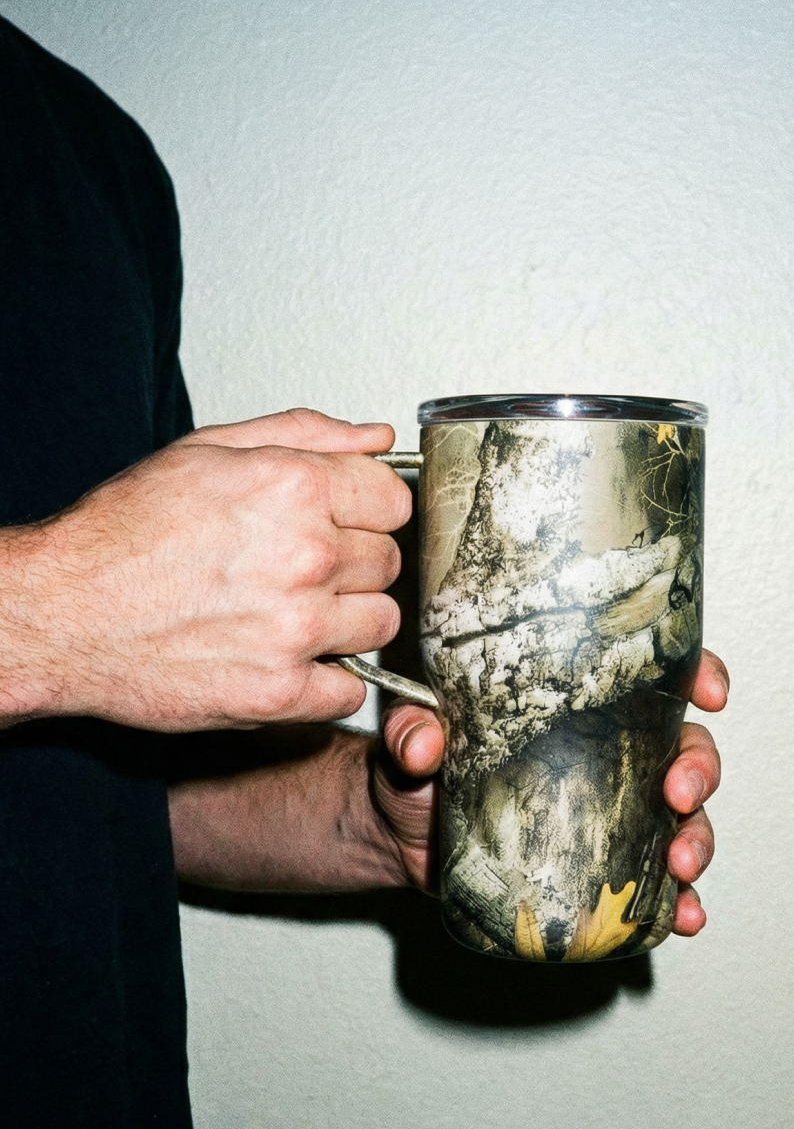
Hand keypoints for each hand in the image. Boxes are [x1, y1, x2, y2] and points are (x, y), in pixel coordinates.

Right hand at [0, 409, 410, 730]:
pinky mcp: (281, 692)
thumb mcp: (208, 451)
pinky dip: (329, 682)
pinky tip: (290, 660)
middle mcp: (305, 556)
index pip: (395, 501)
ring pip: (382, 623)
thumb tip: (379, 437)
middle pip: (389, 562)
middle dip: (356, 564)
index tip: (346, 522)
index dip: (369, 511)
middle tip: (303, 569)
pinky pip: (353, 691)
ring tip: (296, 614)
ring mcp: (296, 629)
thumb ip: (306, 436)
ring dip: (349, 621)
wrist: (62, 613)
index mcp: (293, 488)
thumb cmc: (125, 534)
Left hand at [373, 648, 728, 936]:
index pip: (656, 678)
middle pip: (685, 750)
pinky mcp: (601, 866)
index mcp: (583, 706)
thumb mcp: (411, 736)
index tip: (710, 694)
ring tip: (682, 866)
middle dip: (699, 772)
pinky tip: (686, 917)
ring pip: (684, 819)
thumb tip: (421, 745)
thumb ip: (412, 729)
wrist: (397, 838)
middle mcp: (612, 755)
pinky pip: (655, 885)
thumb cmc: (415, 770)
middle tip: (680, 794)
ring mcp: (614, 813)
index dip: (698, 676)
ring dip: (698, 840)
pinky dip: (680, 902)